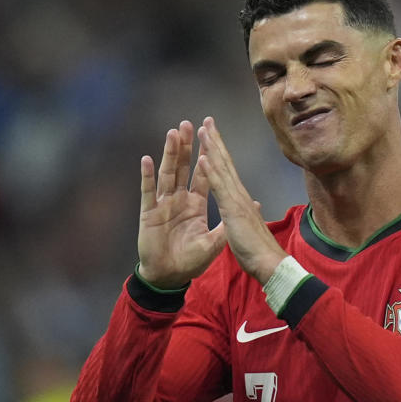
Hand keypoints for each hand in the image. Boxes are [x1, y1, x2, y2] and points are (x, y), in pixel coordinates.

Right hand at [137, 120, 226, 288]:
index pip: (204, 175)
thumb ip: (229, 223)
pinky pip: (148, 192)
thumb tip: (253, 205)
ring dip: (170, 153)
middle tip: (189, 124)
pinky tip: (147, 159)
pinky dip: (148, 176)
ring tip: (173, 133)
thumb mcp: (215, 244)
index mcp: (196, 204)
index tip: (210, 134)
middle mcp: (179, 200)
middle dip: (187, 146)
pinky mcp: (149, 214)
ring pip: (167, 173)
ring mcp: (163, 205)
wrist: (170, 277)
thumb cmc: (190, 262)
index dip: (207, 155)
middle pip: (184, 167)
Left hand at [197, 117, 287, 283]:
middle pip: (225, 162)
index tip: (212, 136)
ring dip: (212, 148)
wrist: (268, 262)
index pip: (227, 170)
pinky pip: (219, 188)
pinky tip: (204, 157)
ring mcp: (236, 199)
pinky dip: (211, 172)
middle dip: (215, 141)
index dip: (219, 152)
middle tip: (207, 121)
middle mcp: (239, 193)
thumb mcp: (249, 227)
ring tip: (203, 129)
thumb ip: (250, 213)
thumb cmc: (258, 249)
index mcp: (240, 198)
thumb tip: (254, 205)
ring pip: (222, 168)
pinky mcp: (233, 209)